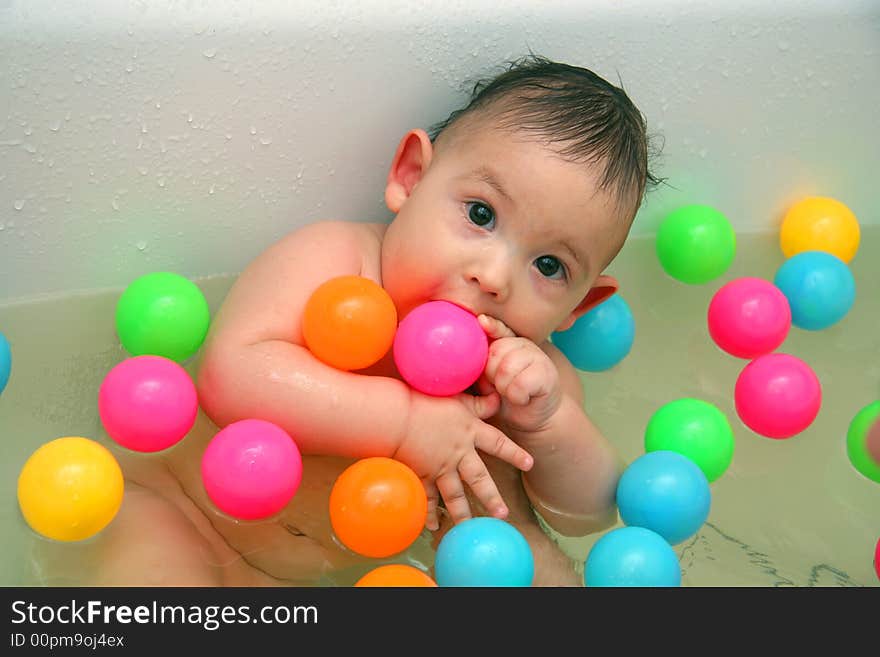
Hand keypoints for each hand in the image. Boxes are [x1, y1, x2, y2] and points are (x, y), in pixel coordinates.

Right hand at [394, 389, 532, 530]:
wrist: (397, 416)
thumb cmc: (425, 400)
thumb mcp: (457, 398)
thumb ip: (478, 403)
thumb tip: (498, 398)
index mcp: (469, 431)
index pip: (498, 443)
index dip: (514, 453)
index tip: (529, 464)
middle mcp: (459, 453)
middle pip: (479, 479)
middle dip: (491, 498)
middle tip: (503, 515)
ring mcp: (441, 466)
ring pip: (455, 495)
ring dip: (463, 514)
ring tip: (470, 530)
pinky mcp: (422, 473)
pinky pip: (428, 497)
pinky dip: (429, 512)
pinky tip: (433, 527)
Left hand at [478, 314, 562, 433]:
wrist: (531, 415)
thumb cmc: (504, 394)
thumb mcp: (486, 377)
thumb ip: (478, 362)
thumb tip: (463, 354)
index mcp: (507, 341)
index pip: (498, 328)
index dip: (491, 326)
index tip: (482, 321)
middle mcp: (523, 344)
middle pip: (496, 352)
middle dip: (491, 374)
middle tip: (498, 385)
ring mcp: (538, 357)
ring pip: (506, 369)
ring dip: (503, 387)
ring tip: (509, 392)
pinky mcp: (548, 374)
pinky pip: (520, 384)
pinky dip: (516, 396)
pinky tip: (522, 398)